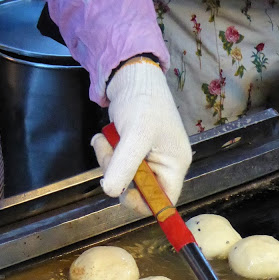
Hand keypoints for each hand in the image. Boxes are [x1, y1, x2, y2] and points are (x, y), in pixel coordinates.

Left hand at [91, 60, 191, 213]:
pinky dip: (106, 154)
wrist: (131, 76)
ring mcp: (148, 159)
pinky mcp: (133, 151)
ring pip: (123, 178)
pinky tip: (103, 138)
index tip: (123, 192)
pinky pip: (116, 165)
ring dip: (108, 163)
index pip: (165, 200)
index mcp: (175, 165)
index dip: (144, 203)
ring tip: (104, 140)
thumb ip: (124, 165)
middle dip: (118, 175)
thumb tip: (111, 192)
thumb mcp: (136, 134)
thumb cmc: (143, 102)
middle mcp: (164, 165)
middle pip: (139, 190)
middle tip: (109, 155)